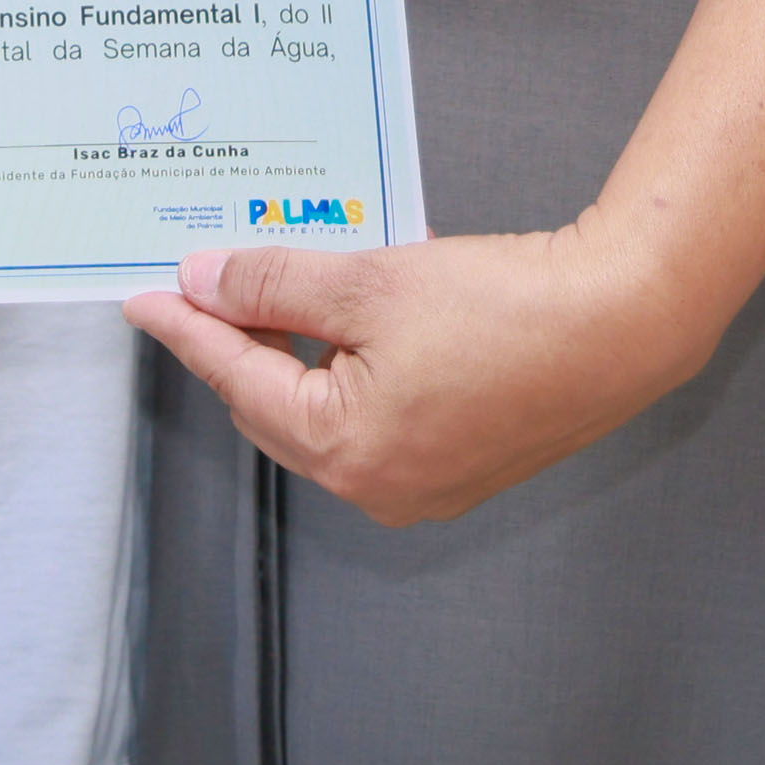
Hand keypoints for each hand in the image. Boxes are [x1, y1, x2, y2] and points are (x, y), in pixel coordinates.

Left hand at [124, 220, 719, 527]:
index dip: (186, 330)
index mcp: (343, 451)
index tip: (142, 298)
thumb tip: (206, 282)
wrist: (622, 326)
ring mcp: (421, 484)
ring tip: (278, 283)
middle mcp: (375, 487)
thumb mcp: (371, 283)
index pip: (236, 380)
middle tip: (208, 277)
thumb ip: (276, 284)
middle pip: (276, 406)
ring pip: (325, 411)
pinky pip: (374, 416)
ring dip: (298, 350)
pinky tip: (351, 314)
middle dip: (241, 340)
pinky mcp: (459, 465)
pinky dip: (350, 367)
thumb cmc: (506, 309)